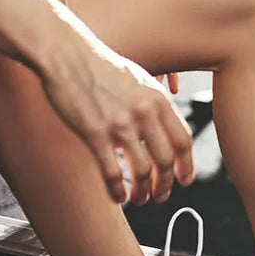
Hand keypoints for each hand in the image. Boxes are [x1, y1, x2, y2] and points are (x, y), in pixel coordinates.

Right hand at [38, 38, 193, 205]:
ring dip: (143, 191)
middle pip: (165, 160)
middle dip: (165, 184)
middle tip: (161, 196)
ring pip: (142, 170)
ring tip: (141, 199)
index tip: (184, 180)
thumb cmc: (102, 67)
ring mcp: (120, 123)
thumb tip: (168, 128)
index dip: (186, 165)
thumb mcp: (140, 80)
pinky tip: (118, 197)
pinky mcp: (94, 133)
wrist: (68, 56)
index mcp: (158, 99)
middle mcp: (144, 112)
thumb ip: (155, 104)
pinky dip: (118, 190)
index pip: (183, 140)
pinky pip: (112, 171)